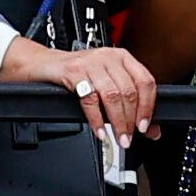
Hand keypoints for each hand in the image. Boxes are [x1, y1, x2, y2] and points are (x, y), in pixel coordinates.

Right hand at [1, 34, 155, 140]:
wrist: (43, 64)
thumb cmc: (77, 74)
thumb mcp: (106, 84)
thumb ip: (130, 104)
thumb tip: (152, 129)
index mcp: (122, 58)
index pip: (145, 81)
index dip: (148, 107)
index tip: (144, 126)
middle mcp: (108, 57)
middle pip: (129, 91)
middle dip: (131, 120)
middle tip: (128, 138)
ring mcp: (90, 63)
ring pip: (112, 95)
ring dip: (117, 122)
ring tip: (117, 137)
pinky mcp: (73, 72)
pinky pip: (89, 99)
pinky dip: (96, 119)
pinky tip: (99, 130)